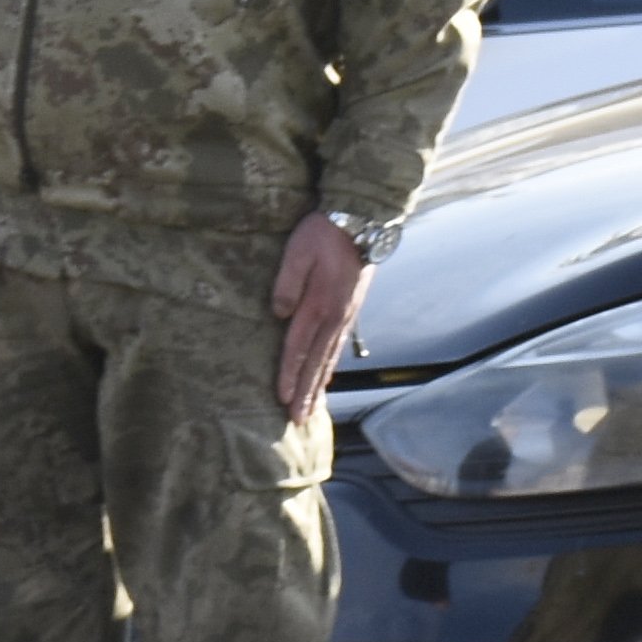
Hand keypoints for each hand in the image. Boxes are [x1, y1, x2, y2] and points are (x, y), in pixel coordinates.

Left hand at [270, 211, 368, 415]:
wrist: (362, 221)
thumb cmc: (323, 232)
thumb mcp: (298, 250)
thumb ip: (287, 283)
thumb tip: (279, 313)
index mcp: (319, 304)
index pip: (298, 347)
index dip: (289, 374)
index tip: (283, 399)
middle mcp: (335, 316)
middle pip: (316, 362)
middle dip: (306, 392)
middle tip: (298, 420)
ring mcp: (345, 315)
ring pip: (329, 358)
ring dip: (319, 385)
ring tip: (312, 407)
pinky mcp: (351, 310)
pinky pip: (338, 346)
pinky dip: (331, 366)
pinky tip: (327, 376)